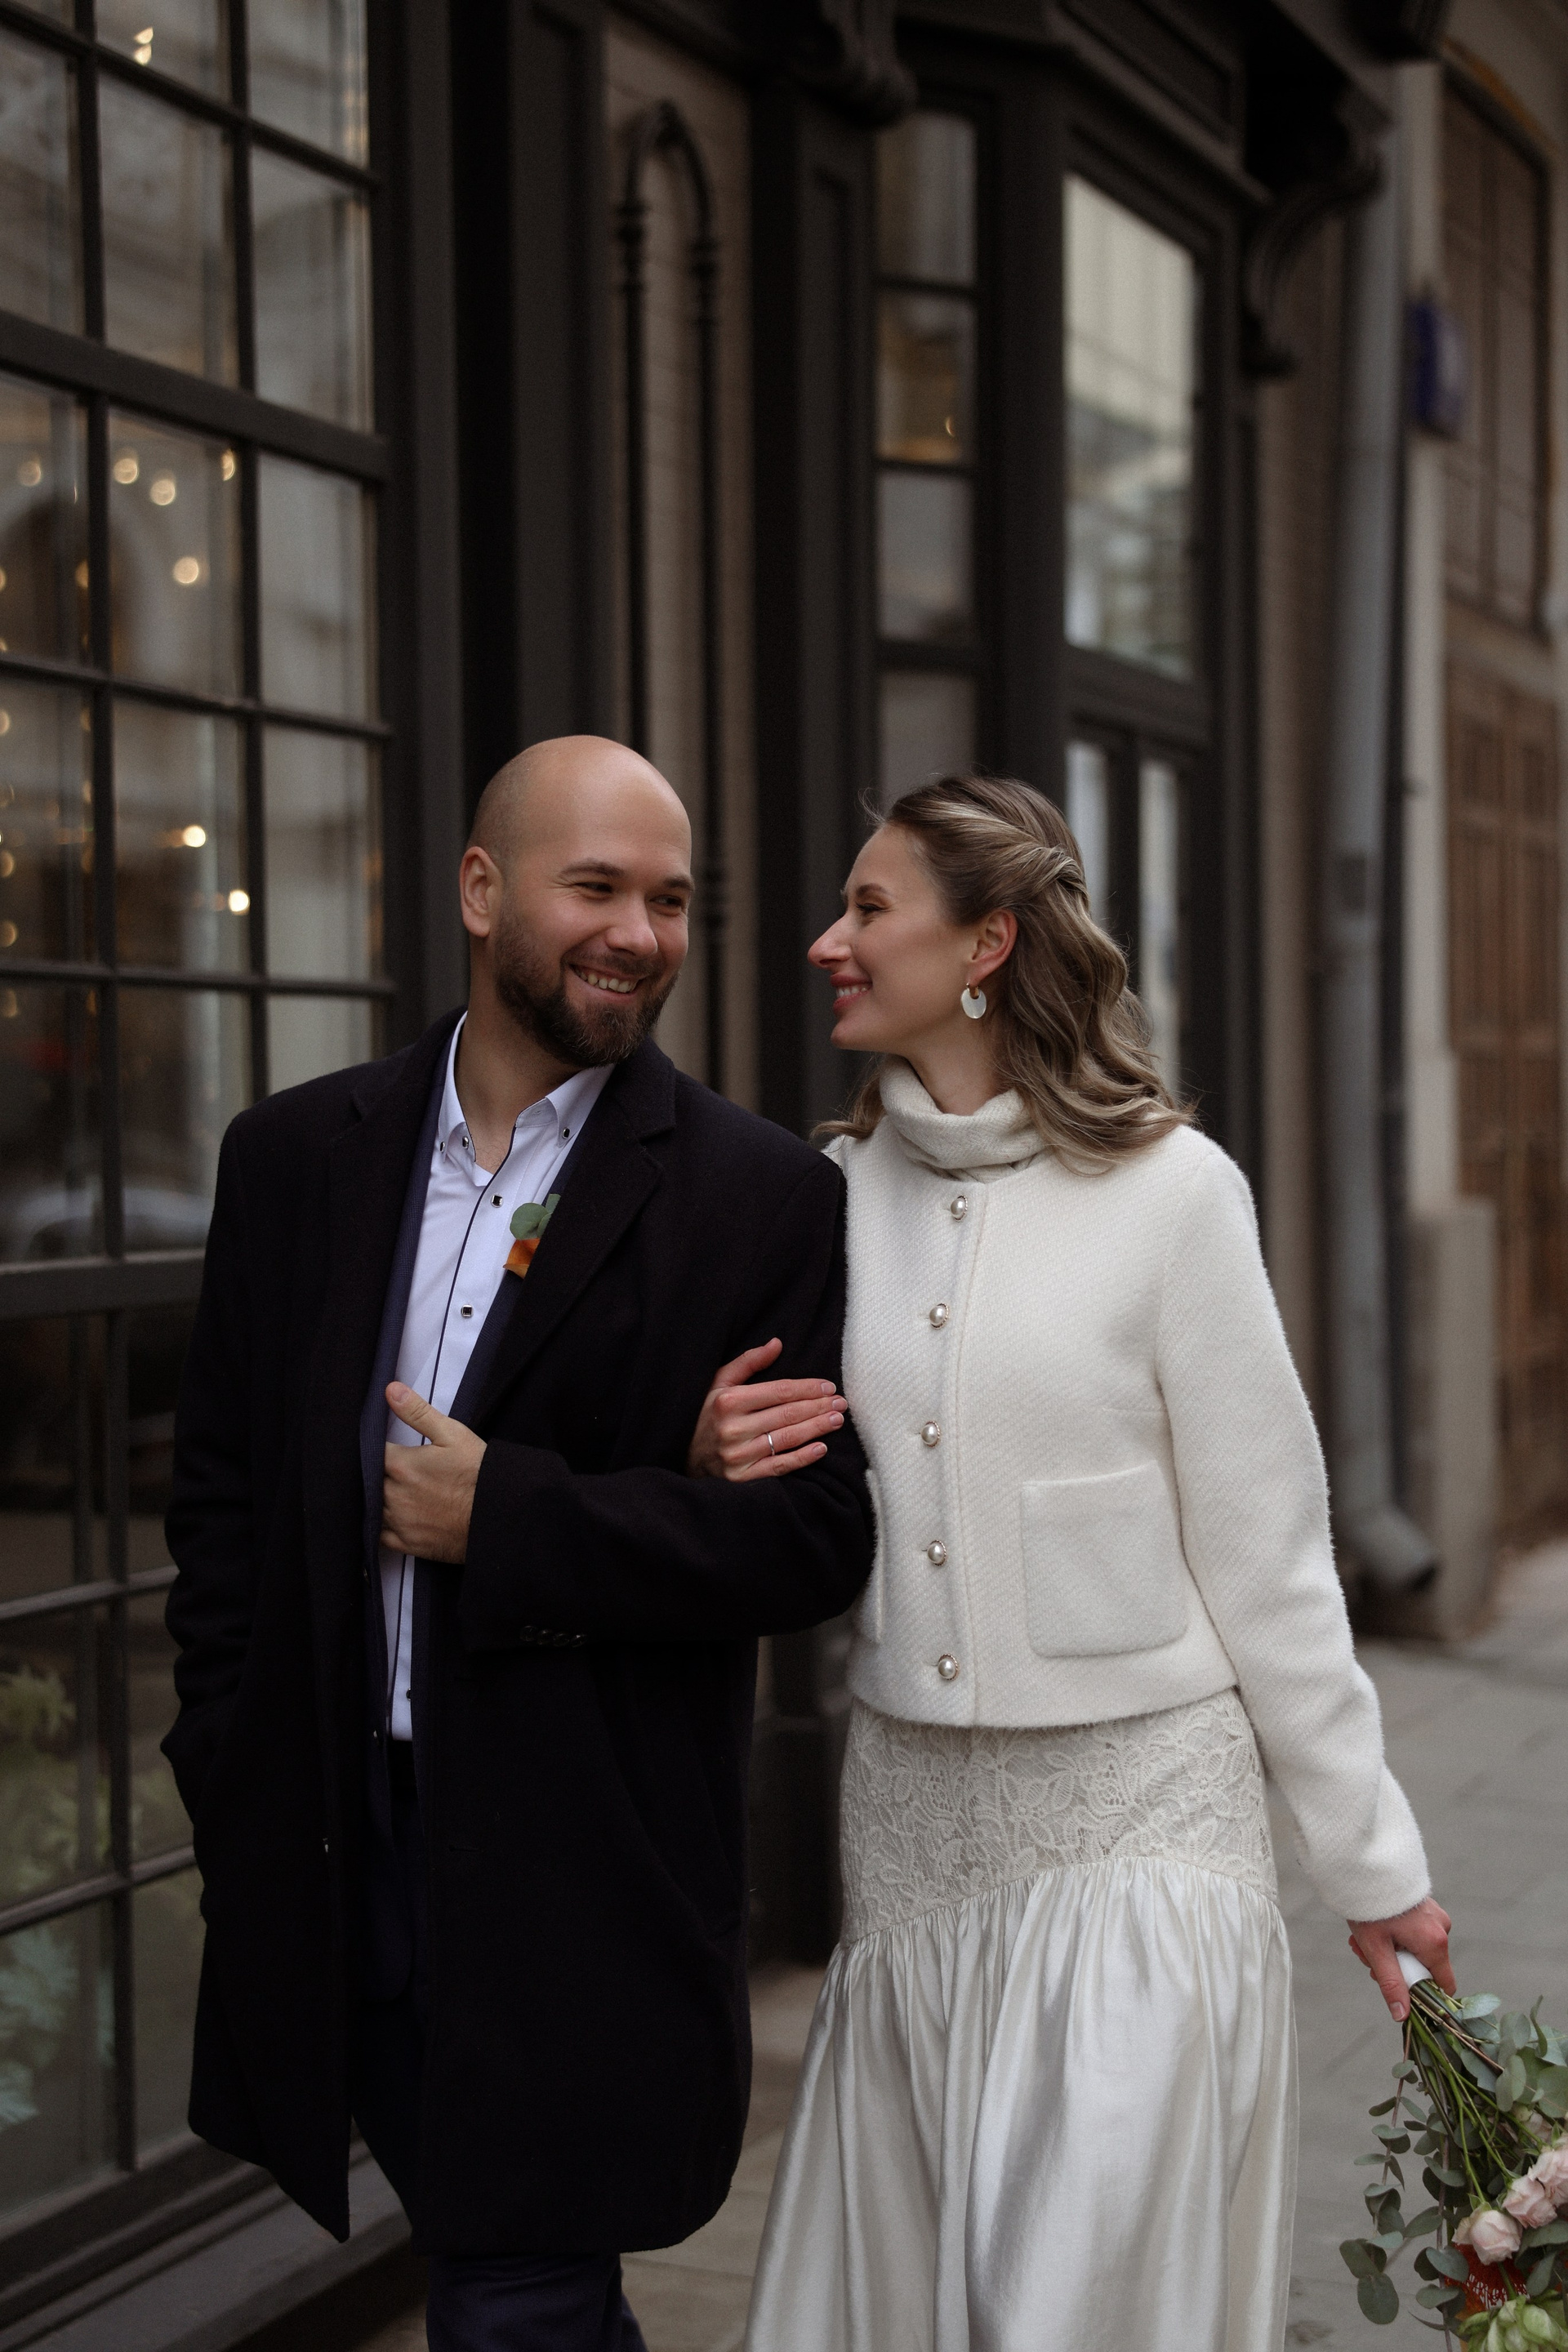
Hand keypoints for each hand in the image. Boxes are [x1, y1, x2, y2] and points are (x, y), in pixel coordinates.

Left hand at [380, 1384, 486, 1562]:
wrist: (497, 1515)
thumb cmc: (477, 1474)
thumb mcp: (452, 1434)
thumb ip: (417, 1412)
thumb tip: (390, 1390)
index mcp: (400, 1465)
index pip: (369, 1452)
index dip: (371, 1448)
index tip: (378, 1447)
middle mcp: (392, 1495)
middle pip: (365, 1480)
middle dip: (371, 1473)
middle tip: (384, 1468)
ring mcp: (397, 1522)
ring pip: (367, 1507)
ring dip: (372, 1498)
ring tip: (385, 1490)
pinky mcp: (404, 1543)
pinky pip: (375, 1536)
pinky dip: (375, 1526)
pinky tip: (385, 1517)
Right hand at [687, 1338, 847, 1481]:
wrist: (686, 1456)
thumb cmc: (707, 1414)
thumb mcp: (719, 1383)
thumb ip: (748, 1362)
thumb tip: (777, 1343)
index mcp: (728, 1401)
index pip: (779, 1391)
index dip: (808, 1388)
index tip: (829, 1387)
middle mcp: (733, 1428)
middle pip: (787, 1414)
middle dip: (818, 1407)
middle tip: (841, 1403)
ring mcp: (738, 1455)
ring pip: (787, 1439)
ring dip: (817, 1429)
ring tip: (837, 1420)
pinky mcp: (742, 1478)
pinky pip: (779, 1467)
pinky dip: (802, 1458)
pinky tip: (821, 1448)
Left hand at [1347, 1895, 1455, 2021]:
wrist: (1364, 1867)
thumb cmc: (1369, 1908)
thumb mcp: (1376, 1950)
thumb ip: (1391, 1984)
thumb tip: (1403, 2016)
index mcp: (1435, 1943)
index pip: (1443, 1985)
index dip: (1422, 1993)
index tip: (1397, 1988)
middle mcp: (1442, 1929)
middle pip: (1423, 1967)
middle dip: (1393, 1967)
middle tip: (1365, 1956)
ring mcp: (1436, 1916)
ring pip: (1415, 1950)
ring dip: (1389, 1951)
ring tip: (1363, 1938)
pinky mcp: (1426, 1908)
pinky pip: (1414, 1933)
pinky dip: (1394, 1936)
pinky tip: (1373, 1927)